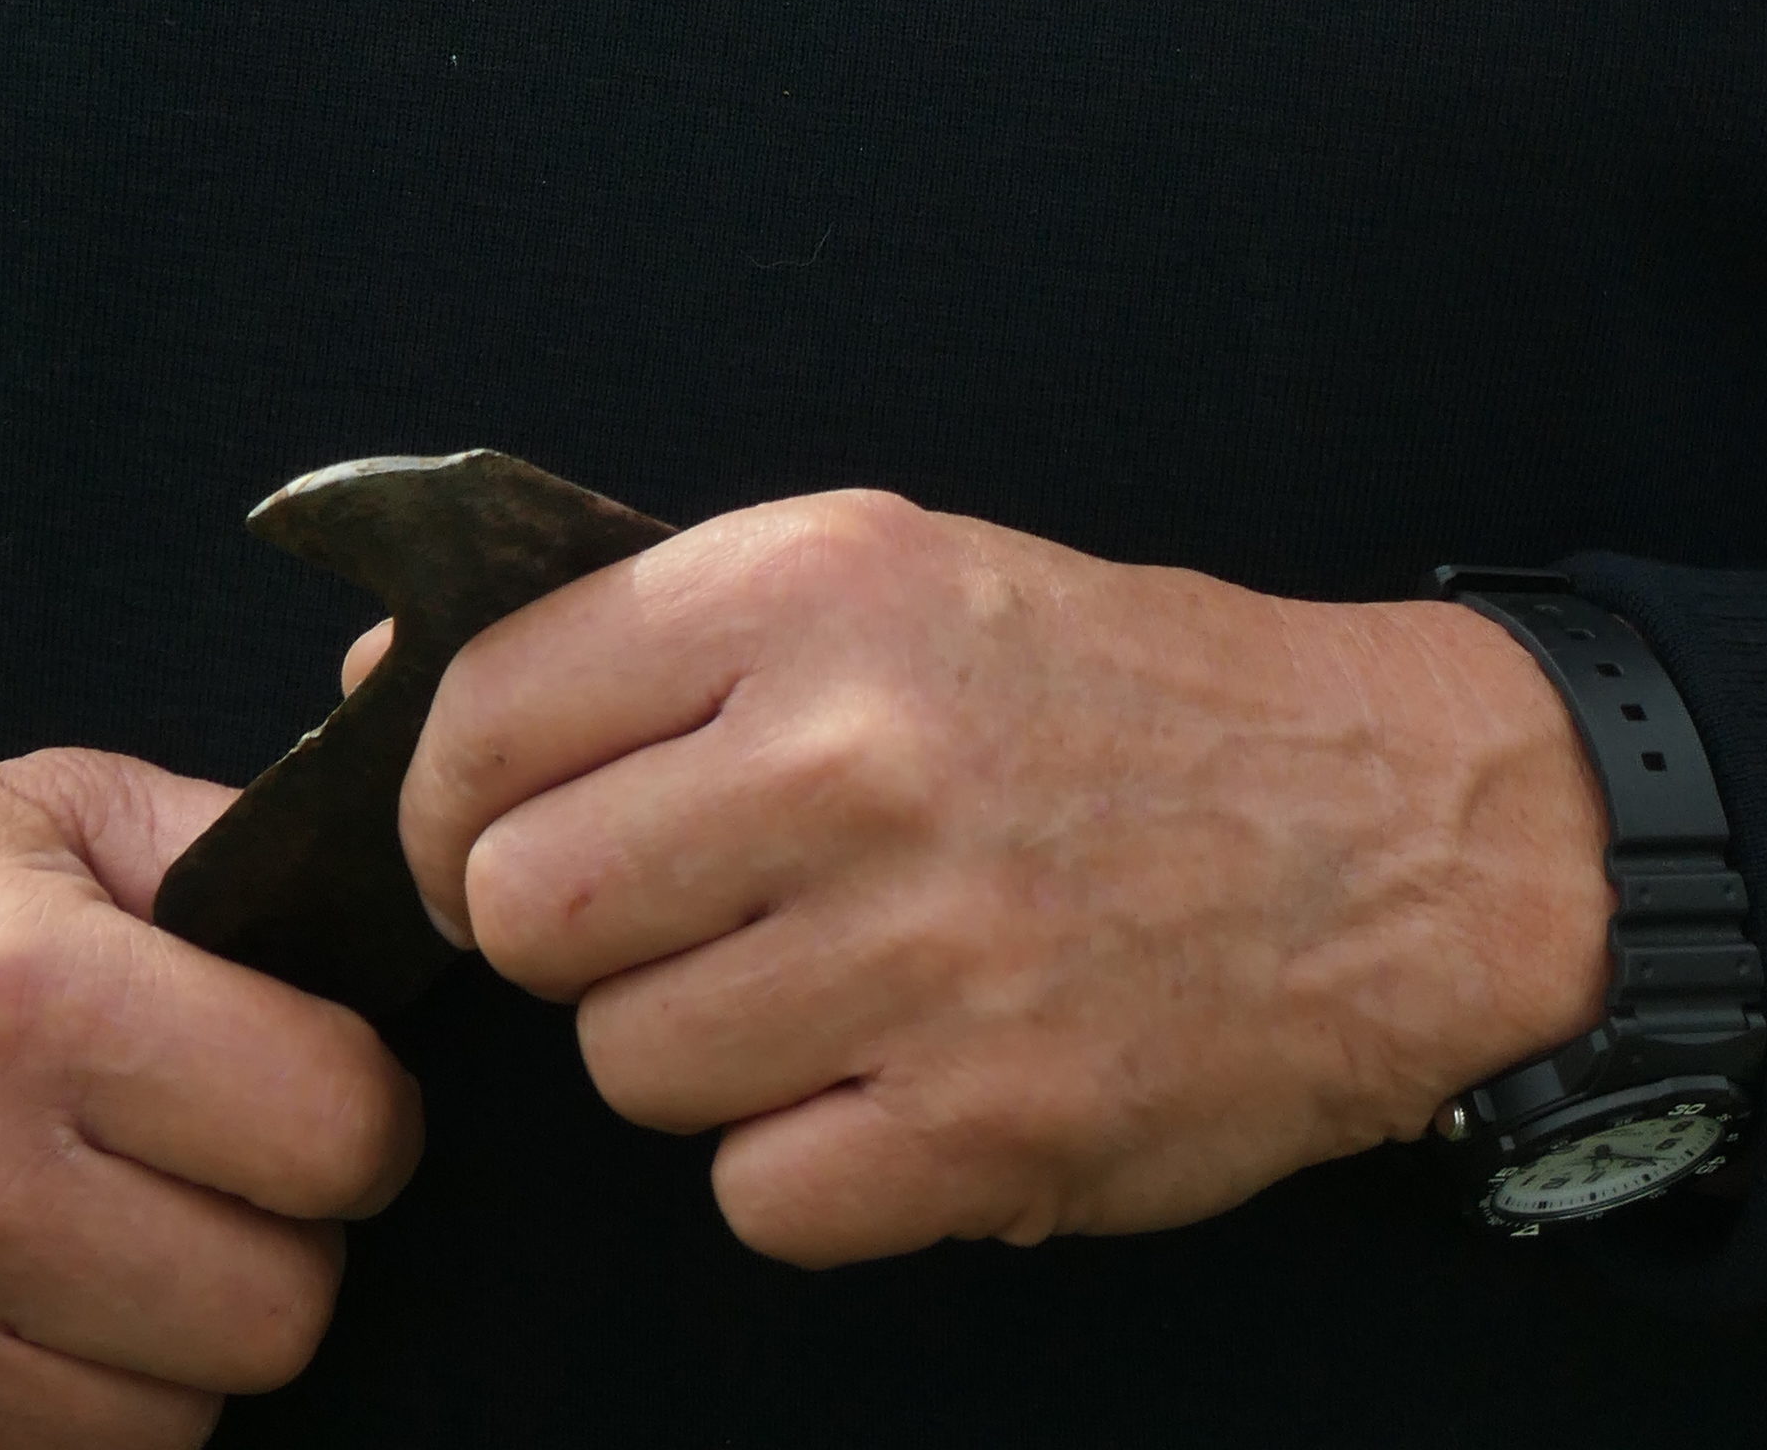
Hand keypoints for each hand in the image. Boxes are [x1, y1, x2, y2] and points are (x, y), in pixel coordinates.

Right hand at [0, 750, 421, 1446]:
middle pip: (276, 1314)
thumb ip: (224, 856)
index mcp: (23, 1000)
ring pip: (167, 1435)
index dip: (357, 1115)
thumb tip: (392, 920)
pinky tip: (2, 1333)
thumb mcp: (37, 813)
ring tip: (89, 1254)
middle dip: (271, 1246)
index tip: (308, 1096)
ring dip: (160, 1356)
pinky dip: (44, 1431)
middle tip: (200, 1186)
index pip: (338, 1134)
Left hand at [394, 491, 1608, 1264]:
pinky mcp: (982, 1130)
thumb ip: (651, 628)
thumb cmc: (1108, 692)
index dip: (450, 796)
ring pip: (627, 1066)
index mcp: (818, 589)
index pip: (488, 710)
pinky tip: (892, 1078)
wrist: (1384, 828)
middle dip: (568, 932)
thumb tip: (382, 683)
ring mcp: (920, 954)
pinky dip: (802, 1165)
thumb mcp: (894, 571)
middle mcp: (854, 757)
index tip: (488, 831)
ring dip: (695, 1049)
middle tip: (670, 917)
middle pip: (526, 909)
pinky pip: (754, 1195)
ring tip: (818, 983)